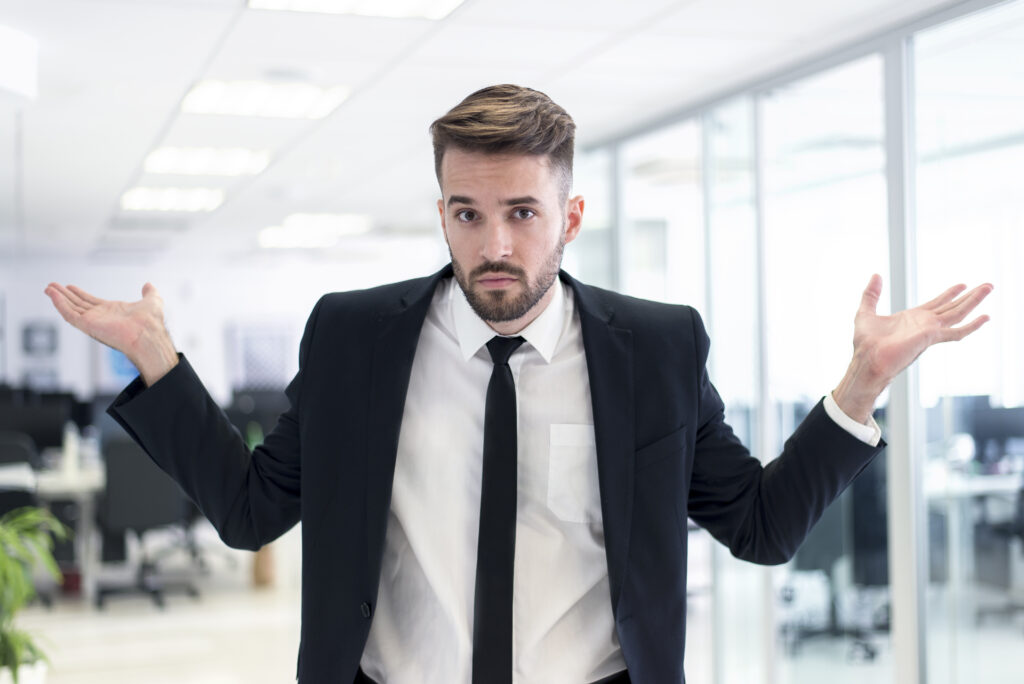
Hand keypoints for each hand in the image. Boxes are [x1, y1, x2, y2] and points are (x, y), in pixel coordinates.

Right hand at [43, 282, 178, 385]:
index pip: (91, 302)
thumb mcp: (152, 301)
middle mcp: (101, 317)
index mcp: (112, 312)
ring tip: (48, 288)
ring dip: (58, 298)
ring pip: (71, 308)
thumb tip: (149, 285)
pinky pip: (70, 314)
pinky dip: (60, 304)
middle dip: (65, 295)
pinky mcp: (88, 325)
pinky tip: (53, 295)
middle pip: (78, 304)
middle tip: (52, 285)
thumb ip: (149, 293)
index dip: (80, 294)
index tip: (70, 287)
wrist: (148, 333)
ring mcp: (93, 322)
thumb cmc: (151, 322)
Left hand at [833, 274, 992, 422]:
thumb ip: (872, 294)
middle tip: (987, 285)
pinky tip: (985, 317)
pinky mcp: (930, 337)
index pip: (936, 304)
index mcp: (912, 318)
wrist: (867, 360)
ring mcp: (929, 330)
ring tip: (989, 287)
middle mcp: (924, 324)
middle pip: (952, 307)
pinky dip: (971, 325)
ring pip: (958, 313)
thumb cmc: (865, 343)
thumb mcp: (865, 312)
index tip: (962, 284)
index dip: (949, 294)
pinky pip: (956, 332)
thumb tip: (876, 275)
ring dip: (974, 301)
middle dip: (969, 296)